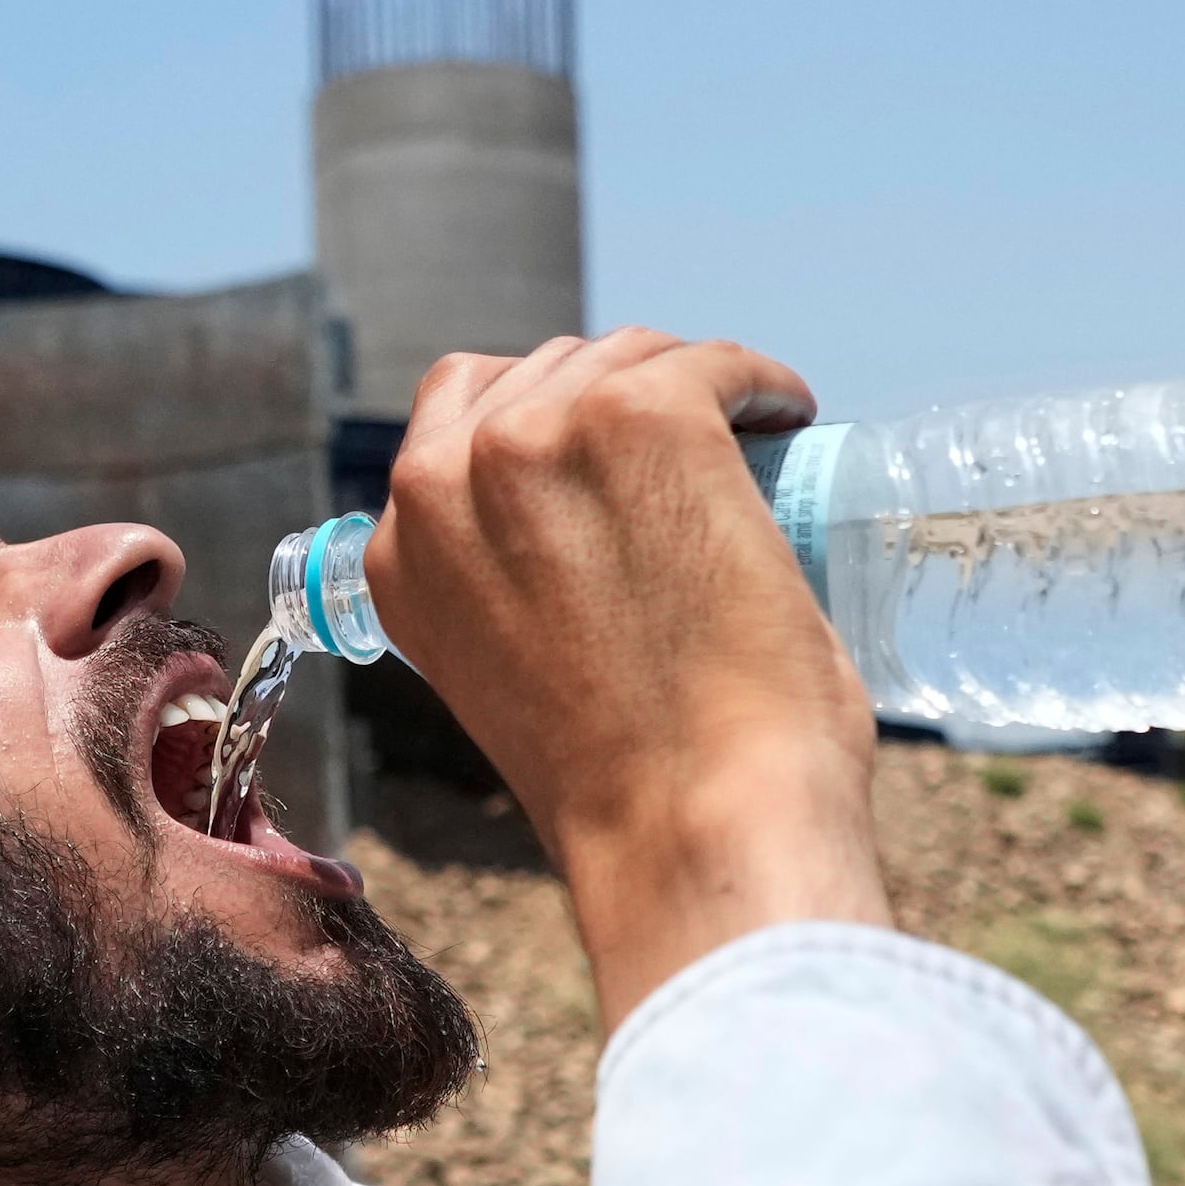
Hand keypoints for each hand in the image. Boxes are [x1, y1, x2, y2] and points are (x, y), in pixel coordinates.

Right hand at [367, 330, 890, 1026]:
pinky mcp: (643, 416)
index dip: (541, 430)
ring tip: (749, 441)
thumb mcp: (514, 682)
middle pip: (543, 373)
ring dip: (687, 387)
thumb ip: (514, 600)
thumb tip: (590, 549)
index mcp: (397, 557)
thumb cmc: (636, 793)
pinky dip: (759, 385)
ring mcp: (538, 439)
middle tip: (695, 459)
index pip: (456, 423)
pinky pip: (715, 365)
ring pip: (627, 358)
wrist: (694, 827)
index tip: (607, 462)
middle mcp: (443, 482)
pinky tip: (787, 415)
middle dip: (617, 402)